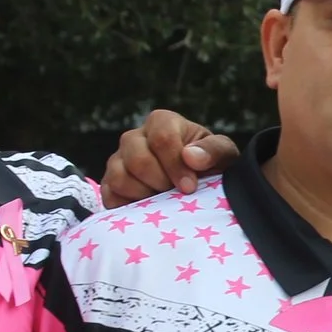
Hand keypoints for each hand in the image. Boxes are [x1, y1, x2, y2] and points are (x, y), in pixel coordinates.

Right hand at [103, 110, 241, 205]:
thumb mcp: (223, 154)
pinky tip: (146, 208)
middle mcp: (135, 137)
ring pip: (119, 177)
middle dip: (161, 182)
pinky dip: (127, 206)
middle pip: (138, 159)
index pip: (162, 138)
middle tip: (176, 193)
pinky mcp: (109, 183)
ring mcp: (118, 160)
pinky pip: (108, 195)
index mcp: (162, 122)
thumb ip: (213, 150)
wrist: (197, 186)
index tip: (190, 186)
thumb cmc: (209, 165)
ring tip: (162, 200)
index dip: (176, 165)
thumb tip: (191, 156)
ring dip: (144, 195)